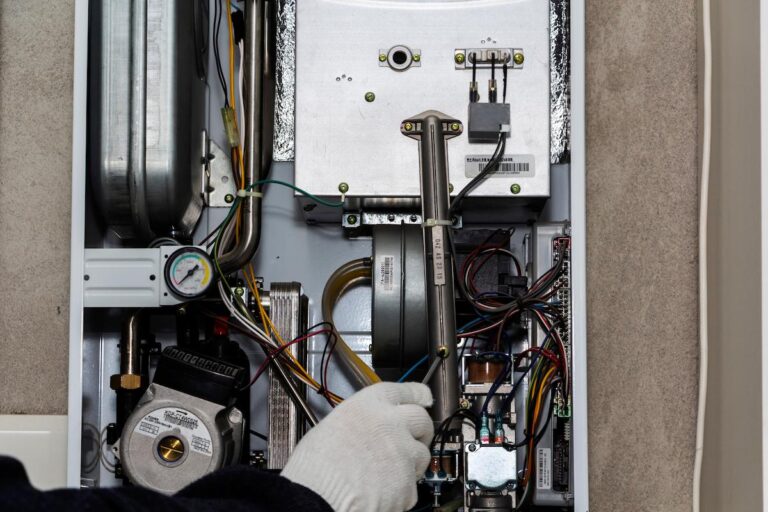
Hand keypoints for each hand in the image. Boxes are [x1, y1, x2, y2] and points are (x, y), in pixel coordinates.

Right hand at [282, 382, 433, 511]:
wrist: (317, 497)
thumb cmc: (315, 466)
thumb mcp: (332, 425)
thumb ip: (360, 421)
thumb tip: (366, 429)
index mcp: (370, 404)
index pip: (407, 391)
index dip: (418, 395)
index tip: (424, 397)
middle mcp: (391, 423)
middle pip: (422, 419)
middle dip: (420, 430)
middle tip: (411, 438)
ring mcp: (403, 452)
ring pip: (422, 453)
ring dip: (411, 461)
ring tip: (388, 472)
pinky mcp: (408, 483)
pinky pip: (411, 485)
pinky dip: (401, 490)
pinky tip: (381, 491)